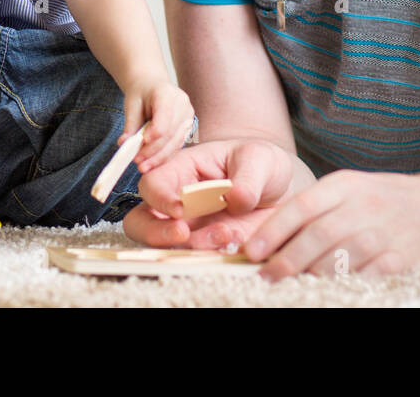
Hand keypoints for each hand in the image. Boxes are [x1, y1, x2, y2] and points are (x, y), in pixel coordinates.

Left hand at [120, 80, 194, 172]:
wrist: (152, 86)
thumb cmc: (141, 93)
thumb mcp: (131, 104)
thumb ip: (130, 124)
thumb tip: (124, 144)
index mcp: (166, 93)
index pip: (164, 117)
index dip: (154, 133)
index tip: (141, 143)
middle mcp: (182, 104)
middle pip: (170, 133)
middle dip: (153, 151)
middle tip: (137, 162)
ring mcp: (188, 116)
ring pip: (175, 142)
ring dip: (159, 157)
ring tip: (143, 166)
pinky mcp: (188, 127)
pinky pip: (177, 145)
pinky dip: (164, 156)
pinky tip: (152, 163)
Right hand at [123, 138, 295, 248]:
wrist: (278, 190)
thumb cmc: (259, 164)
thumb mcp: (259, 159)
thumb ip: (248, 177)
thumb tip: (236, 198)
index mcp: (180, 170)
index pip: (152, 184)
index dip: (159, 198)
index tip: (180, 208)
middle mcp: (176, 202)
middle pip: (141, 223)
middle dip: (155, 233)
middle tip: (183, 234)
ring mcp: (189, 228)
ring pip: (168, 247)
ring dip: (193, 247)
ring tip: (227, 234)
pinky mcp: (206, 249)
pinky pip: (198, 260)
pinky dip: (213, 257)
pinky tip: (236, 242)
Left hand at [242, 169, 419, 278]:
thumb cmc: (379, 200)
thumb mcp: (347, 189)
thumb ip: (313, 208)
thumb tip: (269, 240)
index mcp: (344, 185)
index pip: (302, 206)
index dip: (274, 230)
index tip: (252, 251)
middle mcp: (364, 206)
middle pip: (319, 236)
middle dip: (288, 260)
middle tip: (266, 277)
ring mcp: (384, 233)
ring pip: (341, 258)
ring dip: (312, 275)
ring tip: (292, 286)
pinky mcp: (402, 258)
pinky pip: (368, 276)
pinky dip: (347, 285)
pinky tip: (329, 291)